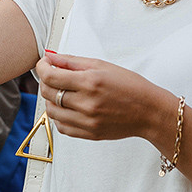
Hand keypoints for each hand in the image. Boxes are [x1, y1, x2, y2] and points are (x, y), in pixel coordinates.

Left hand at [35, 51, 175, 148]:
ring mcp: (87, 121)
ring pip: (51, 111)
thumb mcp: (102, 66)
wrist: (150, 112)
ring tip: (61, 92)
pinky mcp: (89, 134)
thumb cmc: (130, 87)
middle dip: (46, 81)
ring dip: (51, 100)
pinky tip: (68, 108)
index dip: (42, 67)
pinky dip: (59, 116)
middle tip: (53, 76)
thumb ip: (72, 62)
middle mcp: (87, 103)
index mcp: (90, 82)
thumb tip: (50, 58)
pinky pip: (61, 127)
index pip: (50, 76)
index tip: (44, 64)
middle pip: (48, 93)